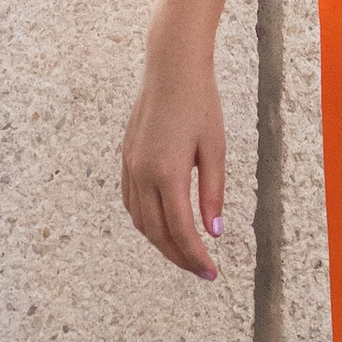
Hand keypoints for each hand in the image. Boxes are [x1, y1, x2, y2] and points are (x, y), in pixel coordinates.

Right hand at [121, 42, 226, 276]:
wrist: (171, 70)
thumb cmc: (200, 105)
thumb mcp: (216, 149)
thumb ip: (213, 193)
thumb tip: (214, 231)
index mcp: (168, 173)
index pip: (181, 230)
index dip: (196, 256)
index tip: (211, 272)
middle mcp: (143, 174)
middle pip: (158, 232)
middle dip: (179, 256)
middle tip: (201, 270)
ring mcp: (130, 167)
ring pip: (141, 221)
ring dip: (162, 242)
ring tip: (185, 252)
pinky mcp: (126, 159)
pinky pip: (131, 203)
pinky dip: (146, 222)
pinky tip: (162, 225)